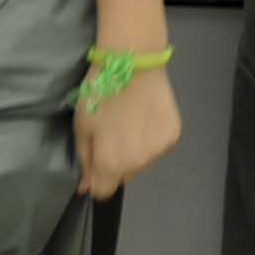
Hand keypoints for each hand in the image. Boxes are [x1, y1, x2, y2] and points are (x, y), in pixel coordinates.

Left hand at [74, 65, 181, 198]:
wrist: (133, 63)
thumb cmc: (100, 93)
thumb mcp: (81, 126)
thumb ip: (84, 160)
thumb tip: (86, 186)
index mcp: (111, 164)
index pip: (103, 191)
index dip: (95, 178)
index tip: (94, 158)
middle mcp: (138, 164)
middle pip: (123, 176)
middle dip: (115, 162)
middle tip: (111, 133)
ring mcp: (159, 151)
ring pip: (141, 162)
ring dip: (134, 151)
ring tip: (129, 123)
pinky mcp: (173, 136)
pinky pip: (156, 148)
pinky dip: (149, 140)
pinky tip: (144, 119)